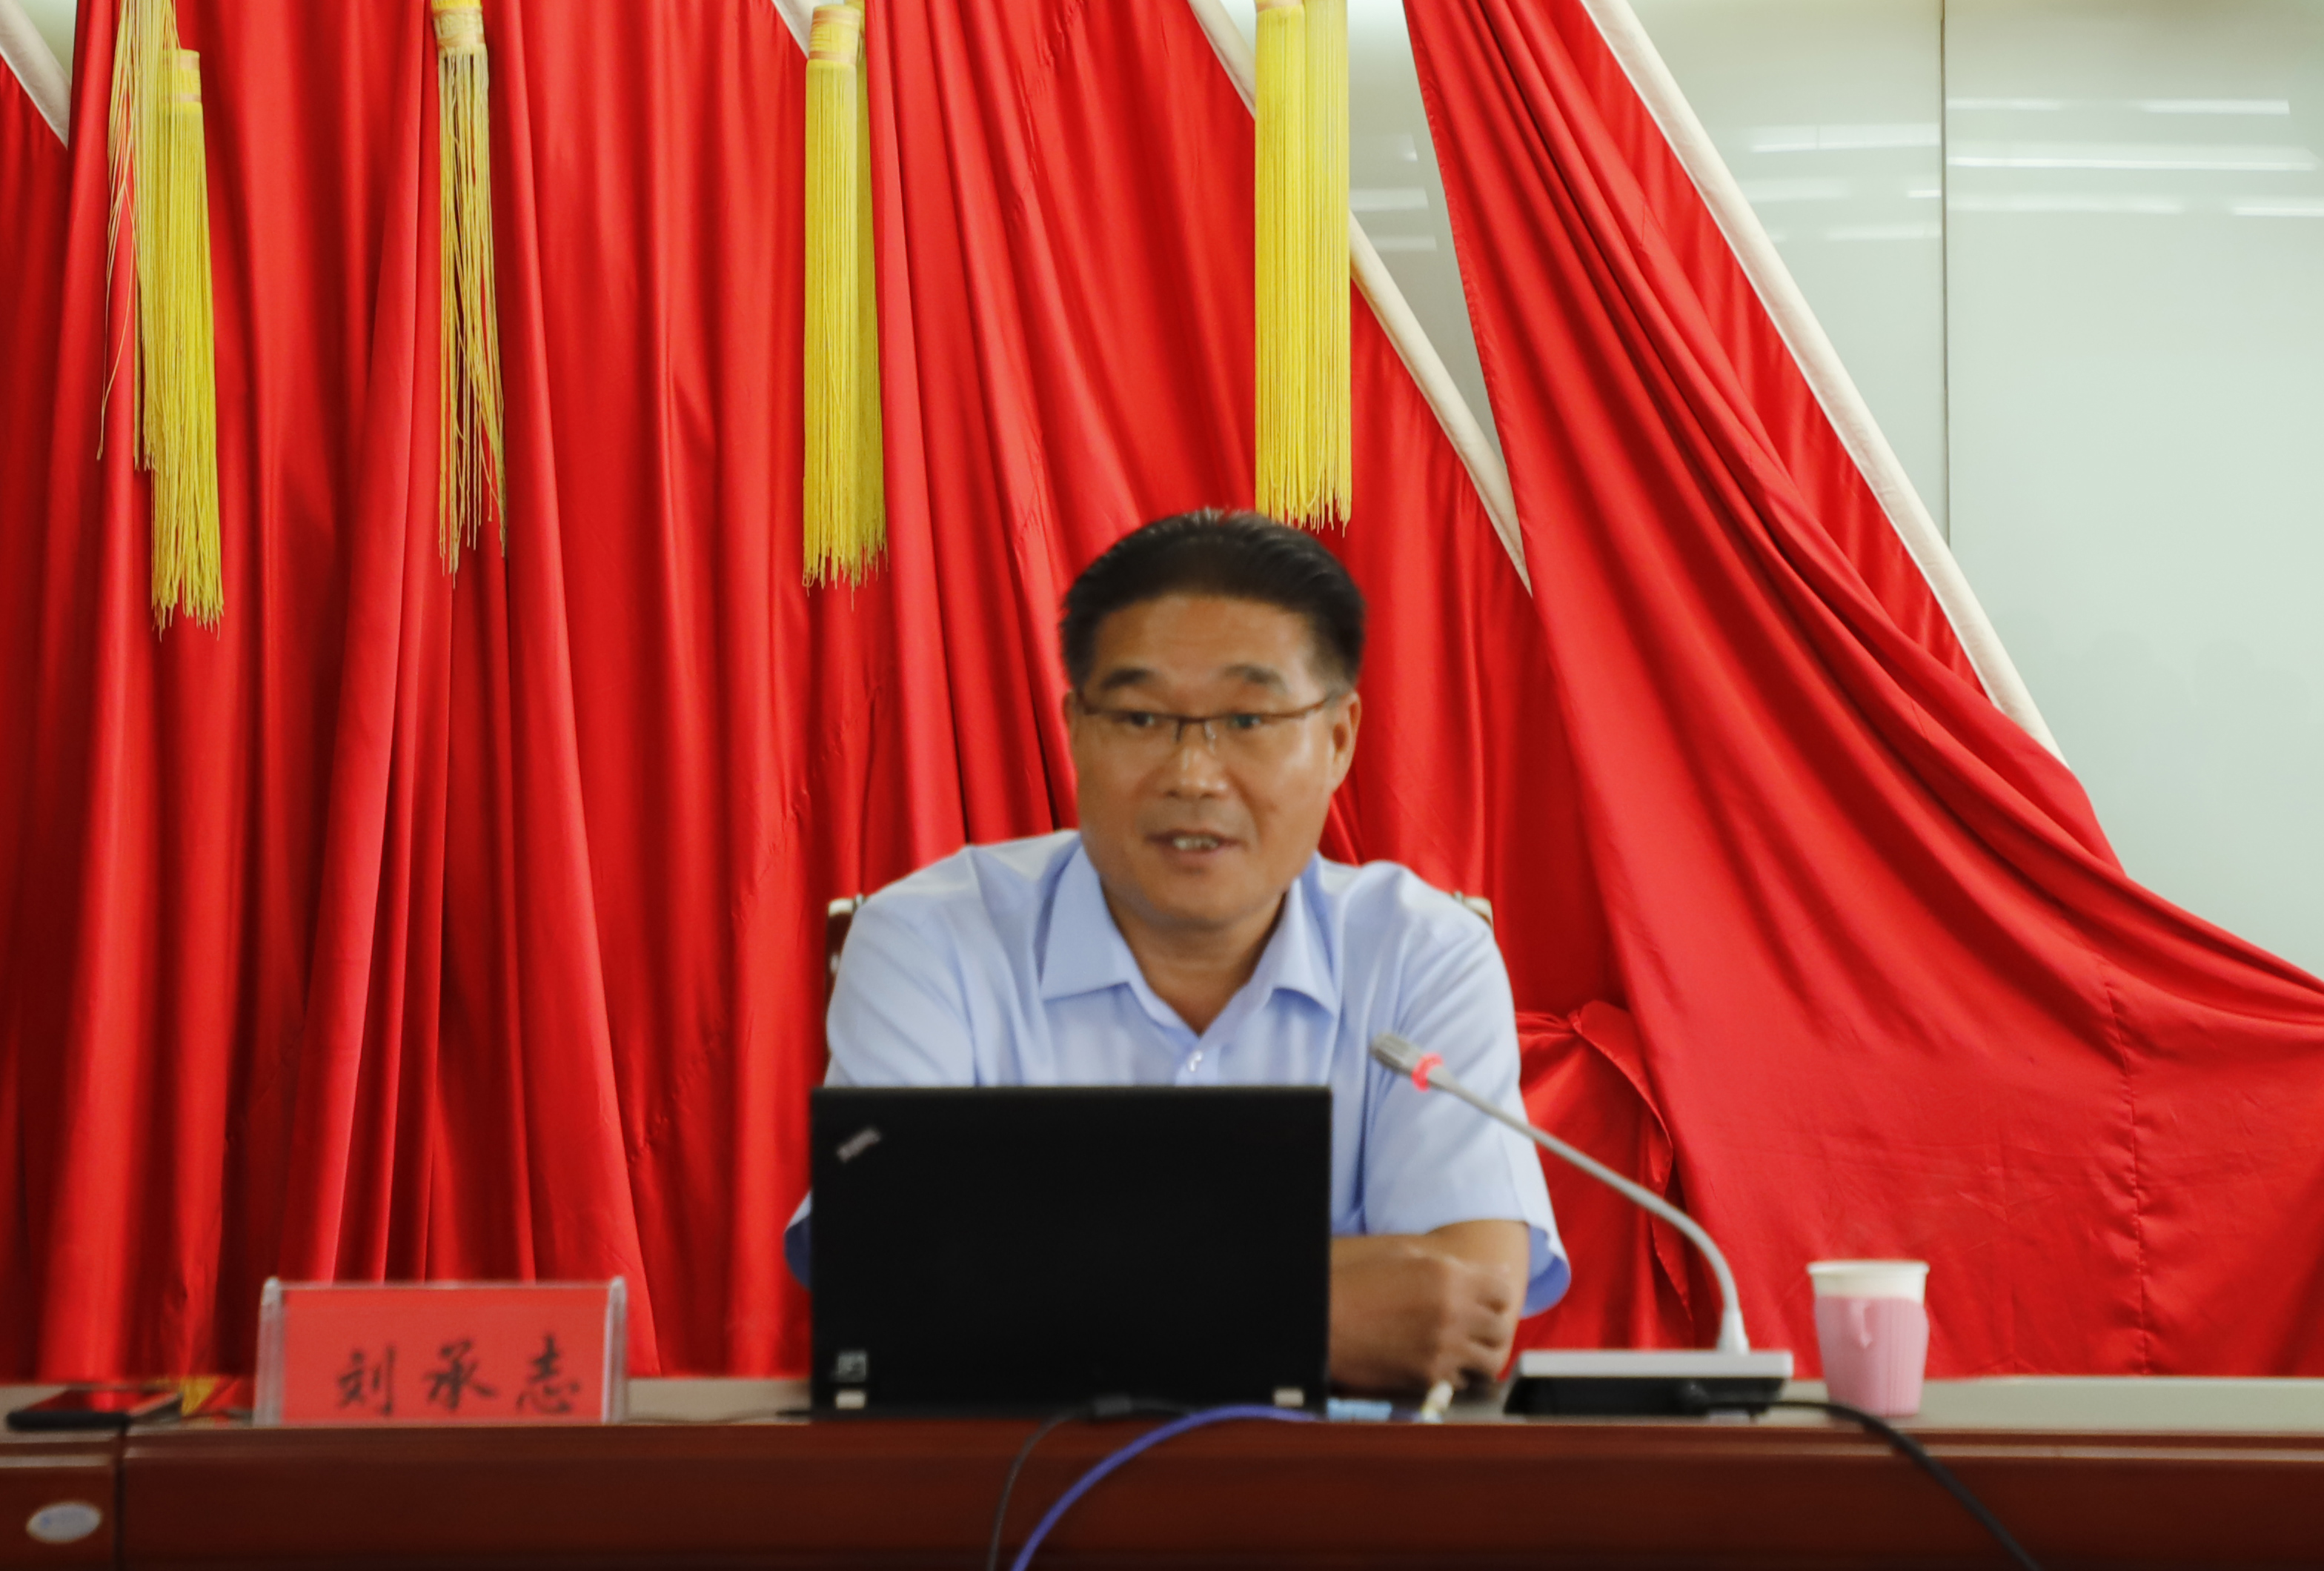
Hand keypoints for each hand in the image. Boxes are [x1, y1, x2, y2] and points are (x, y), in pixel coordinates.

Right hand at [1328, 1221, 1526, 1394]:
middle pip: (1501, 1327)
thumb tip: (1498, 1272)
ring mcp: (1443, 1347)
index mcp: (1447, 1275)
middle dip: (1491, 1327)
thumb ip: (1453, 1264)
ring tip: (1463, 1351)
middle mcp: (1452, 1311)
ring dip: (1480, 1355)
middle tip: (1475, 1329)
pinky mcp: (1429, 1377)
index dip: (1497, 1296)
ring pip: (1490, 1361)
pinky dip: (1456, 1375)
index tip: (1487, 1302)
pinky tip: (1438, 1364)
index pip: (1503, 1289)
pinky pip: (1462, 1382)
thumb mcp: (1403, 1257)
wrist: (1322, 1322)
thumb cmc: (1357, 1284)